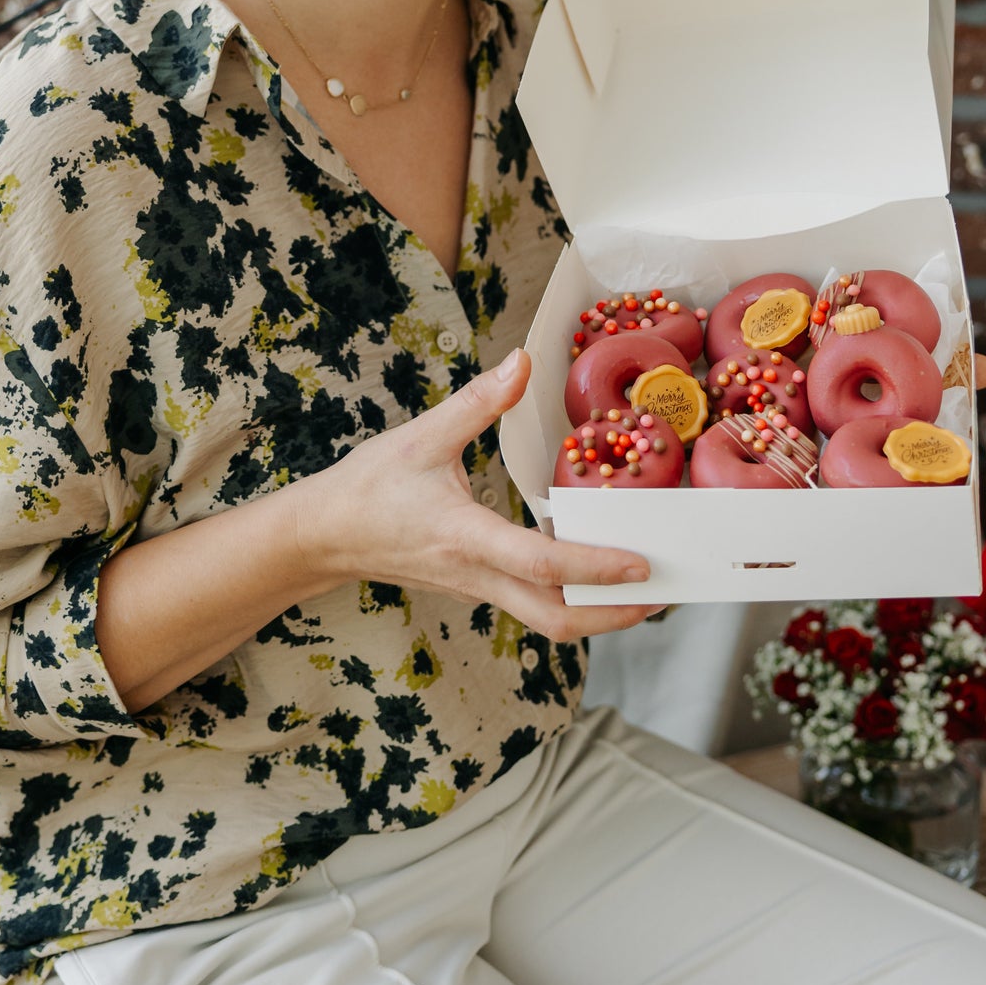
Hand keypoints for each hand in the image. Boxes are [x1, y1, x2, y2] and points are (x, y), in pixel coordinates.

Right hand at [294, 349, 661, 643]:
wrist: (324, 537)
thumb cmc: (368, 487)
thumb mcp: (422, 436)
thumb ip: (478, 402)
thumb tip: (522, 362)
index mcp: (464, 537)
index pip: (540, 565)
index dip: (594, 567)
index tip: (639, 564)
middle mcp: (476, 574)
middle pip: (556, 619)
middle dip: (614, 615)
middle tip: (661, 591)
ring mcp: (477, 589)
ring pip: (547, 621)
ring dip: (598, 614)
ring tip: (642, 590)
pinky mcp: (476, 589)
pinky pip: (532, 606)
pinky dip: (572, 600)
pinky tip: (596, 575)